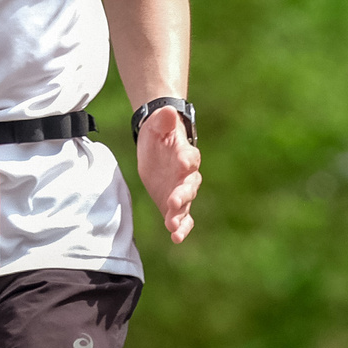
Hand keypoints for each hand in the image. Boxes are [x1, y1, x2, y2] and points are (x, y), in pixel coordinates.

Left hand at [135, 105, 200, 243]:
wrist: (158, 145)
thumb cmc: (160, 133)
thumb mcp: (158, 124)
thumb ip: (163, 120)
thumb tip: (168, 110)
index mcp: (185, 153)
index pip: (189, 157)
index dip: (186, 160)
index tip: (184, 163)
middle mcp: (187, 175)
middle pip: (189, 185)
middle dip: (182, 194)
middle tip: (174, 201)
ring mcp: (182, 190)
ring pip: (185, 205)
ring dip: (180, 216)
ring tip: (173, 227)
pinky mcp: (174, 203)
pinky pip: (181, 217)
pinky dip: (180, 227)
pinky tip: (176, 237)